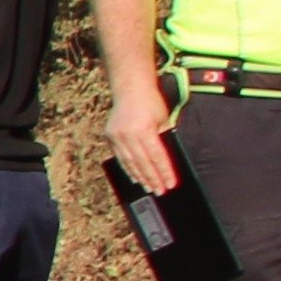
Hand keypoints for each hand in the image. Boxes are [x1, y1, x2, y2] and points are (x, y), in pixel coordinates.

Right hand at [109, 76, 180, 197]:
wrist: (130, 89)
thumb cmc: (151, 102)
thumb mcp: (163, 120)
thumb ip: (163, 137)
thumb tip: (165, 160)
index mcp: (145, 129)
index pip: (157, 156)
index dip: (164, 172)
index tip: (170, 184)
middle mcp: (129, 134)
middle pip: (143, 163)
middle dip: (153, 178)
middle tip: (160, 190)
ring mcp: (117, 136)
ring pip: (130, 163)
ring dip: (140, 177)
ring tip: (148, 188)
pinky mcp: (110, 136)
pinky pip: (120, 157)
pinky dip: (128, 168)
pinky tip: (134, 177)